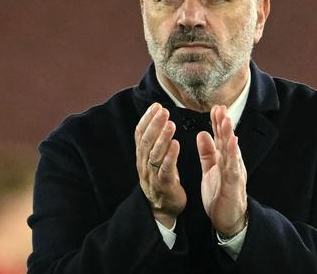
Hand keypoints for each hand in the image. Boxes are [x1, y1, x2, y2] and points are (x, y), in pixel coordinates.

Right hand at [135, 103, 185, 227]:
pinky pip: (165, 170)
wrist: (163, 209)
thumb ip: (156, 142)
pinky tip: (176, 144)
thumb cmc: (162, 180)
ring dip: (162, 137)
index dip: (147, 119)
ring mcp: (152, 176)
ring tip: (170, 123)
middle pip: (146, 141)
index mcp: (142, 157)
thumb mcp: (156, 159)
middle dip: (154, 124)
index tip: (156, 105)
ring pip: (154, 154)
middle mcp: (144, 165)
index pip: (140, 134)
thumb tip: (159, 118)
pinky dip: (170, 156)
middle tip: (163, 110)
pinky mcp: (164, 186)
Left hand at [196, 105, 247, 235]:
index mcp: (225, 160)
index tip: (214, 108)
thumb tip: (203, 133)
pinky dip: (233, 155)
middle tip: (220, 107)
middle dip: (224, 124)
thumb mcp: (211, 170)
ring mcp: (234, 173)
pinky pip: (233, 168)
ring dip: (229, 135)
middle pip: (228, 140)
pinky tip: (232, 143)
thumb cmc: (220, 195)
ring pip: (232, 151)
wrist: (228, 220)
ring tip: (226, 120)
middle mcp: (232, 163)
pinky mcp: (234, 185)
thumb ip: (208, 153)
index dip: (217, 123)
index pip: (221, 138)